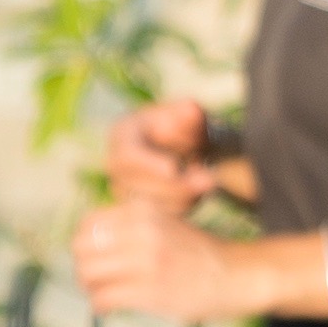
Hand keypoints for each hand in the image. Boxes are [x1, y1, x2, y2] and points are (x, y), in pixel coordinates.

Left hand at [70, 199, 247, 326]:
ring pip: (88, 273)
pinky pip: (104, 298)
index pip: (88, 224)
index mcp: (143, 210)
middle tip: (95, 279)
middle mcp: (142, 231)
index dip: (84, 244)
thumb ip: (130, 226)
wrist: (237, 274)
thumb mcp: (165, 223)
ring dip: (90, 288)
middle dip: (83, 267)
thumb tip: (87, 242)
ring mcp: (146, 261)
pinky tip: (109, 309)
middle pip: (81, 248)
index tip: (94, 258)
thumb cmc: (199, 253)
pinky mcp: (150, 291)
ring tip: (103, 294)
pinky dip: (101, 306)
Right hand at [98, 100, 220, 215]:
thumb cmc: (187, 125)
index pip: (127, 155)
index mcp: (122, 134)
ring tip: (211, 180)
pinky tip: (202, 190)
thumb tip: (193, 110)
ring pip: (152, 205)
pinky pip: (162, 215)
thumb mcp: (192, 115)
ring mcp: (126, 188)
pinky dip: (186, 205)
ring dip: (185, 197)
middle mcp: (116, 164)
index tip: (174, 168)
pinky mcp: (141, 208)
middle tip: (210, 180)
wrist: (190, 146)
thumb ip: (191, 114)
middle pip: (138, 185)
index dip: (149, 165)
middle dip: (176, 186)